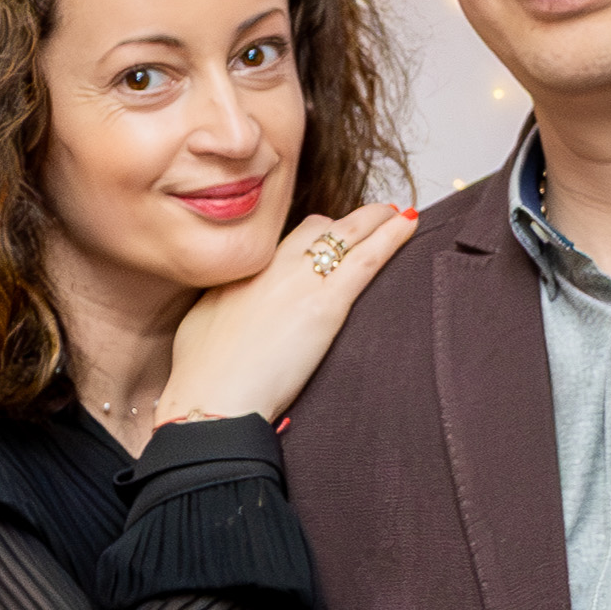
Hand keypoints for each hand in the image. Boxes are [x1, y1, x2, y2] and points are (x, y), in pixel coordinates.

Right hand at [159, 200, 415, 426]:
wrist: (213, 395)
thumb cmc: (202, 375)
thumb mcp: (201, 324)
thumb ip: (223, 307)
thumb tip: (229, 312)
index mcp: (243, 270)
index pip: (285, 240)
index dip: (312, 237)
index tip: (327, 238)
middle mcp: (272, 265)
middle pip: (316, 228)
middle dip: (345, 224)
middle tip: (370, 219)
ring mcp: (300, 280)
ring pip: (345, 233)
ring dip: (375, 220)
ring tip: (398, 214)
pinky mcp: (325, 303)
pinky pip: (366, 259)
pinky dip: (391, 238)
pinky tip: (409, 225)